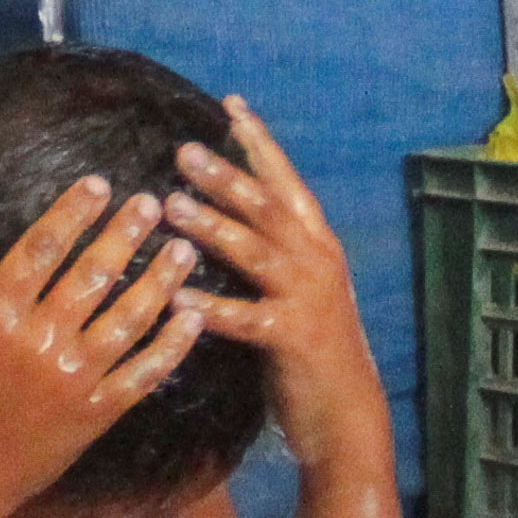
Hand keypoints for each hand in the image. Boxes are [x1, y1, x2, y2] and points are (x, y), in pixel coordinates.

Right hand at [0, 178, 203, 505]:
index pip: (41, 248)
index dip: (72, 212)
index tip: (99, 185)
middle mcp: (39, 340)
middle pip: (92, 274)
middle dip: (125, 234)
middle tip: (152, 204)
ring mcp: (73, 379)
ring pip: (127, 319)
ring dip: (158, 282)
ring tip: (183, 251)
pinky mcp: (95, 414)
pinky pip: (141, 374)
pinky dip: (170, 347)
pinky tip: (192, 318)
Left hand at [166, 99, 387, 462]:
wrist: (346, 413)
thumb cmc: (311, 348)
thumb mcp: (299, 286)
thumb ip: (273, 249)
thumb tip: (231, 209)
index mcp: (316, 243)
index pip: (286, 180)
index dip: (260, 142)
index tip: (231, 104)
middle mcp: (316, 260)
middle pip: (267, 205)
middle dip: (225, 174)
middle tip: (183, 151)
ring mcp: (307, 298)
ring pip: (255, 251)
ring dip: (212, 225)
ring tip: (171, 206)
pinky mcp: (293, 338)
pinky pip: (245, 318)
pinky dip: (211, 307)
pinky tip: (176, 298)